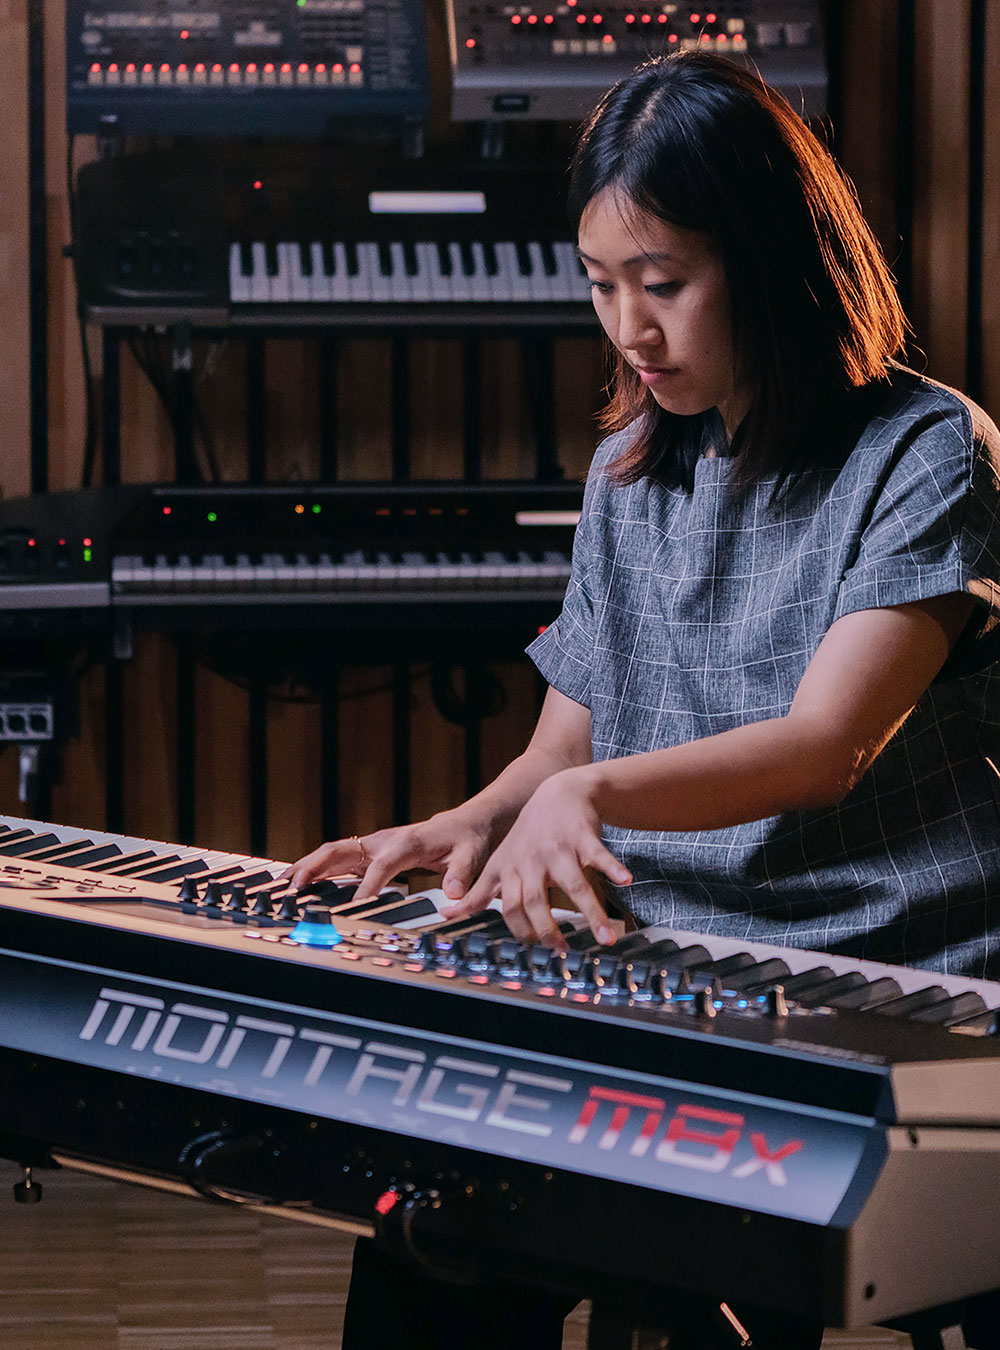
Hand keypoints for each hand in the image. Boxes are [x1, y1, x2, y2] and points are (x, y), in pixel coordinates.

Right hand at [285, 807, 493, 901]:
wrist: (464, 823)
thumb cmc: (467, 839)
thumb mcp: (472, 855)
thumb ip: (460, 874)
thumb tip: (451, 894)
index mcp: (405, 843)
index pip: (378, 867)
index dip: (364, 887)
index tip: (350, 908)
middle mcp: (383, 841)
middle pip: (340, 850)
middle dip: (314, 868)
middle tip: (291, 889)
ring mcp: (373, 845)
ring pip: (331, 854)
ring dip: (306, 868)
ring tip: (281, 887)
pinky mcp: (370, 853)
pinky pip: (337, 861)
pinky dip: (316, 870)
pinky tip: (299, 884)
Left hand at [441, 767, 630, 949]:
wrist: (556, 793)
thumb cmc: (527, 835)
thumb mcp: (499, 862)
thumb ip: (477, 891)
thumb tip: (447, 914)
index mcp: (511, 870)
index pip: (510, 907)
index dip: (521, 931)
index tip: (537, 952)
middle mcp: (532, 860)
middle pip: (535, 900)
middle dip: (549, 929)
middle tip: (563, 952)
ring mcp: (557, 847)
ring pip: (573, 884)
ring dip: (591, 911)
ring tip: (607, 936)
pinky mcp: (582, 835)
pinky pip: (598, 854)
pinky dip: (612, 867)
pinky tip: (625, 880)